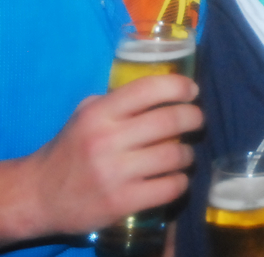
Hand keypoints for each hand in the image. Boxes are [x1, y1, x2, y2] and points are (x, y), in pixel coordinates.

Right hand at [0, 74, 202, 242]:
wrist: (39, 195)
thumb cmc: (71, 149)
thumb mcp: (85, 115)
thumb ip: (118, 101)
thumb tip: (164, 89)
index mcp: (99, 114)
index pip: (149, 88)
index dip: (179, 86)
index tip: (192, 91)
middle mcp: (106, 141)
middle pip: (171, 120)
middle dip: (194, 118)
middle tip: (197, 121)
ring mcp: (114, 174)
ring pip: (176, 155)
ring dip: (188, 154)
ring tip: (184, 154)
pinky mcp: (121, 203)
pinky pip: (170, 187)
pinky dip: (181, 181)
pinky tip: (175, 178)